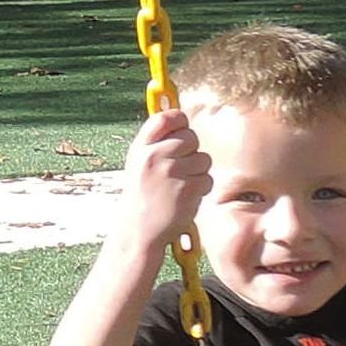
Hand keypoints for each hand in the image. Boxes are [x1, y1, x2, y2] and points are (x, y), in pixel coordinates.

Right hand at [117, 107, 211, 247]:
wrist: (139, 230)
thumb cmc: (142, 195)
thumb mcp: (139, 163)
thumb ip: (156, 141)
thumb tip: (180, 115)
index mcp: (141, 148)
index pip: (166, 118)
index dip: (179, 120)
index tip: (182, 127)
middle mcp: (155, 157)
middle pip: (191, 137)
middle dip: (191, 151)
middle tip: (181, 167)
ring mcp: (172, 173)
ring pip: (203, 159)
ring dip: (198, 172)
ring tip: (180, 185)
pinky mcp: (188, 190)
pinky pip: (207, 179)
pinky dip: (201, 189)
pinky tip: (185, 197)